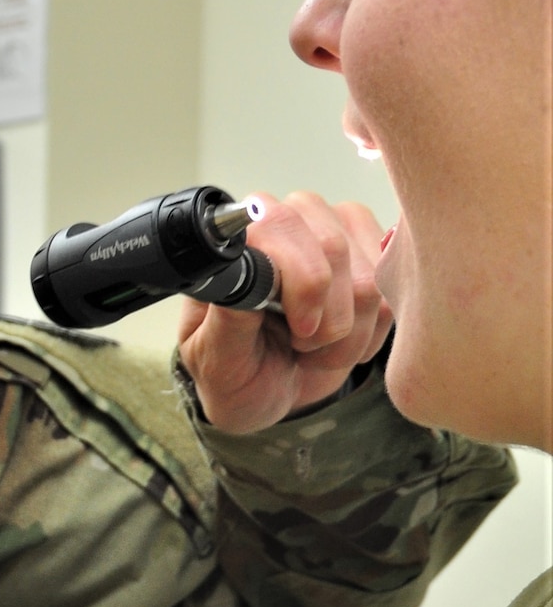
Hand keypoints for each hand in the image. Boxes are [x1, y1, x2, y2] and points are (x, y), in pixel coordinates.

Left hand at [178, 191, 393, 432]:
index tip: (299, 329)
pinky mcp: (371, 255)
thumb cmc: (232, 368)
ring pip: (368, 276)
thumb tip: (246, 274)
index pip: (281, 225)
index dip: (302, 281)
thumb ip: (229, 314)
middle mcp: (287, 218)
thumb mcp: (216, 354)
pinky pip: (390, 294)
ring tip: (313, 351)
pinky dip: (368, 335)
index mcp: (238, 237)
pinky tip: (339, 346)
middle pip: (333, 246)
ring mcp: (334, 231)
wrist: (264, 389)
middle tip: (300, 346)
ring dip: (347, 333)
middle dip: (325, 316)